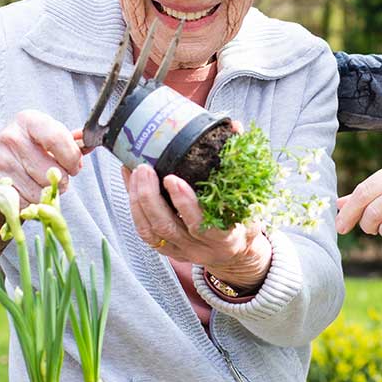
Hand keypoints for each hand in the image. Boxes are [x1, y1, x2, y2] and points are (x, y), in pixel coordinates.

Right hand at [0, 111, 84, 216]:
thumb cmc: (18, 148)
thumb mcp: (41, 134)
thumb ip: (68, 140)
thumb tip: (90, 143)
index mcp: (29, 121)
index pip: (60, 140)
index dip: (73, 159)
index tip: (74, 166)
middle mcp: (12, 139)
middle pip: (53, 173)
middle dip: (59, 181)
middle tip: (52, 177)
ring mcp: (0, 162)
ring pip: (40, 193)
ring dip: (44, 195)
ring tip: (36, 184)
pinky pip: (24, 204)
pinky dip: (28, 204)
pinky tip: (22, 192)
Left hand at [124, 164, 271, 290]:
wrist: (235, 254)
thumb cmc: (243, 222)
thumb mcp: (252, 199)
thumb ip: (241, 165)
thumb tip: (234, 127)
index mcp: (225, 238)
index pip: (201, 224)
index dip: (185, 204)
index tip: (172, 179)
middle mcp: (200, 248)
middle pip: (168, 226)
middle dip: (151, 197)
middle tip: (145, 169)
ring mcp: (180, 251)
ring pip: (151, 230)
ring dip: (139, 200)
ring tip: (135, 172)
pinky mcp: (166, 250)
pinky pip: (145, 231)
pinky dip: (134, 206)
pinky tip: (130, 183)